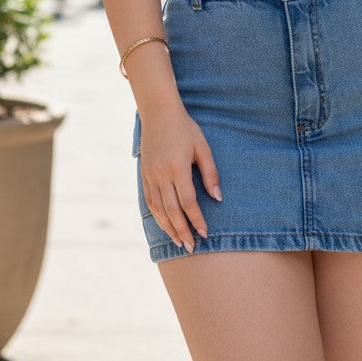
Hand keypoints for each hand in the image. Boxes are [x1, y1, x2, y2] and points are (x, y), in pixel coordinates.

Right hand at [139, 102, 221, 252]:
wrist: (158, 113)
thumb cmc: (185, 128)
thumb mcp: (202, 147)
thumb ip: (210, 173)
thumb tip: (218, 197)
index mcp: (177, 168)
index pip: (188, 203)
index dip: (197, 220)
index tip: (204, 233)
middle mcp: (161, 175)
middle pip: (172, 211)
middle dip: (182, 231)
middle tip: (190, 247)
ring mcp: (150, 176)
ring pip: (159, 209)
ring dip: (168, 228)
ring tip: (178, 241)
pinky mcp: (144, 175)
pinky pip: (150, 201)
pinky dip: (157, 216)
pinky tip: (164, 224)